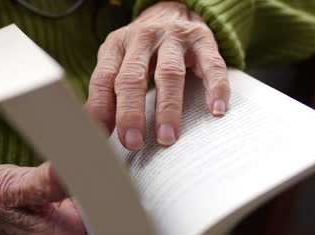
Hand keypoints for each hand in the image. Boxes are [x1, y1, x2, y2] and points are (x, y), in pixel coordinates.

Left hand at [85, 1, 229, 149]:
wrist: (174, 8)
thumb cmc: (142, 47)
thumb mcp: (119, 60)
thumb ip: (108, 89)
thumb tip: (98, 130)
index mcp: (116, 45)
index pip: (104, 80)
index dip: (102, 110)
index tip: (104, 138)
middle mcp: (142, 38)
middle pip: (133, 77)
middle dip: (131, 113)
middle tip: (133, 142)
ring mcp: (174, 37)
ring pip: (169, 73)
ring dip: (168, 108)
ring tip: (167, 137)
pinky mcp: (202, 39)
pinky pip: (211, 64)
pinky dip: (215, 87)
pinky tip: (216, 110)